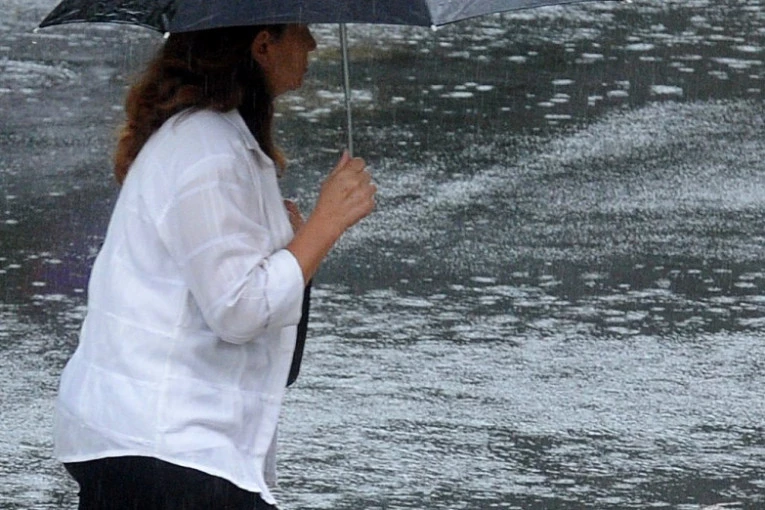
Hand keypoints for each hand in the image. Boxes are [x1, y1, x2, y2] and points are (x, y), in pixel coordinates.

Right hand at [285, 150, 376, 283]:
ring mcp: (365, 193)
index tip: (353, 172)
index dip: (356, 168)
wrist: (329, 220)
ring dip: (365, 191)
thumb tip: (346, 153)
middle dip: (360, 180)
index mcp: (347, 173)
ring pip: (371, 186)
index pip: (360, 162)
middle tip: (350, 189)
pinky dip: (366, 202)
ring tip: (352, 198)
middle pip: (366, 174)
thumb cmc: (327, 201)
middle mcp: (357, 182)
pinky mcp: (369, 204)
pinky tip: (355, 205)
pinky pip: (372, 199)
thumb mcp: (329, 180)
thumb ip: (341, 165)